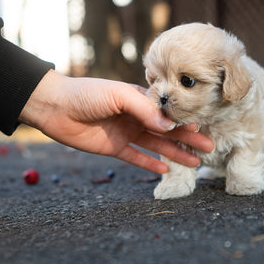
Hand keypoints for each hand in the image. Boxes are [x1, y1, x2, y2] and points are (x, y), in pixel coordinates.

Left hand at [18, 70, 213, 173]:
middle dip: (188, 138)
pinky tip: (165, 170)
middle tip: (208, 146)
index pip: (168, 111)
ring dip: (175, 153)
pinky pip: (136, 157)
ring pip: (156, 145)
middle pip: (167, 129)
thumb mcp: (118, 95)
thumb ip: (144, 110)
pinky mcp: (114, 148)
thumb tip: (169, 125)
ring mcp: (127, 132)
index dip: (185, 119)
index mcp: (140, 99)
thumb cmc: (87, 93)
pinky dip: (150, 164)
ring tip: (195, 161)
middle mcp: (136, 116)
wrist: (55, 107)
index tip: (202, 126)